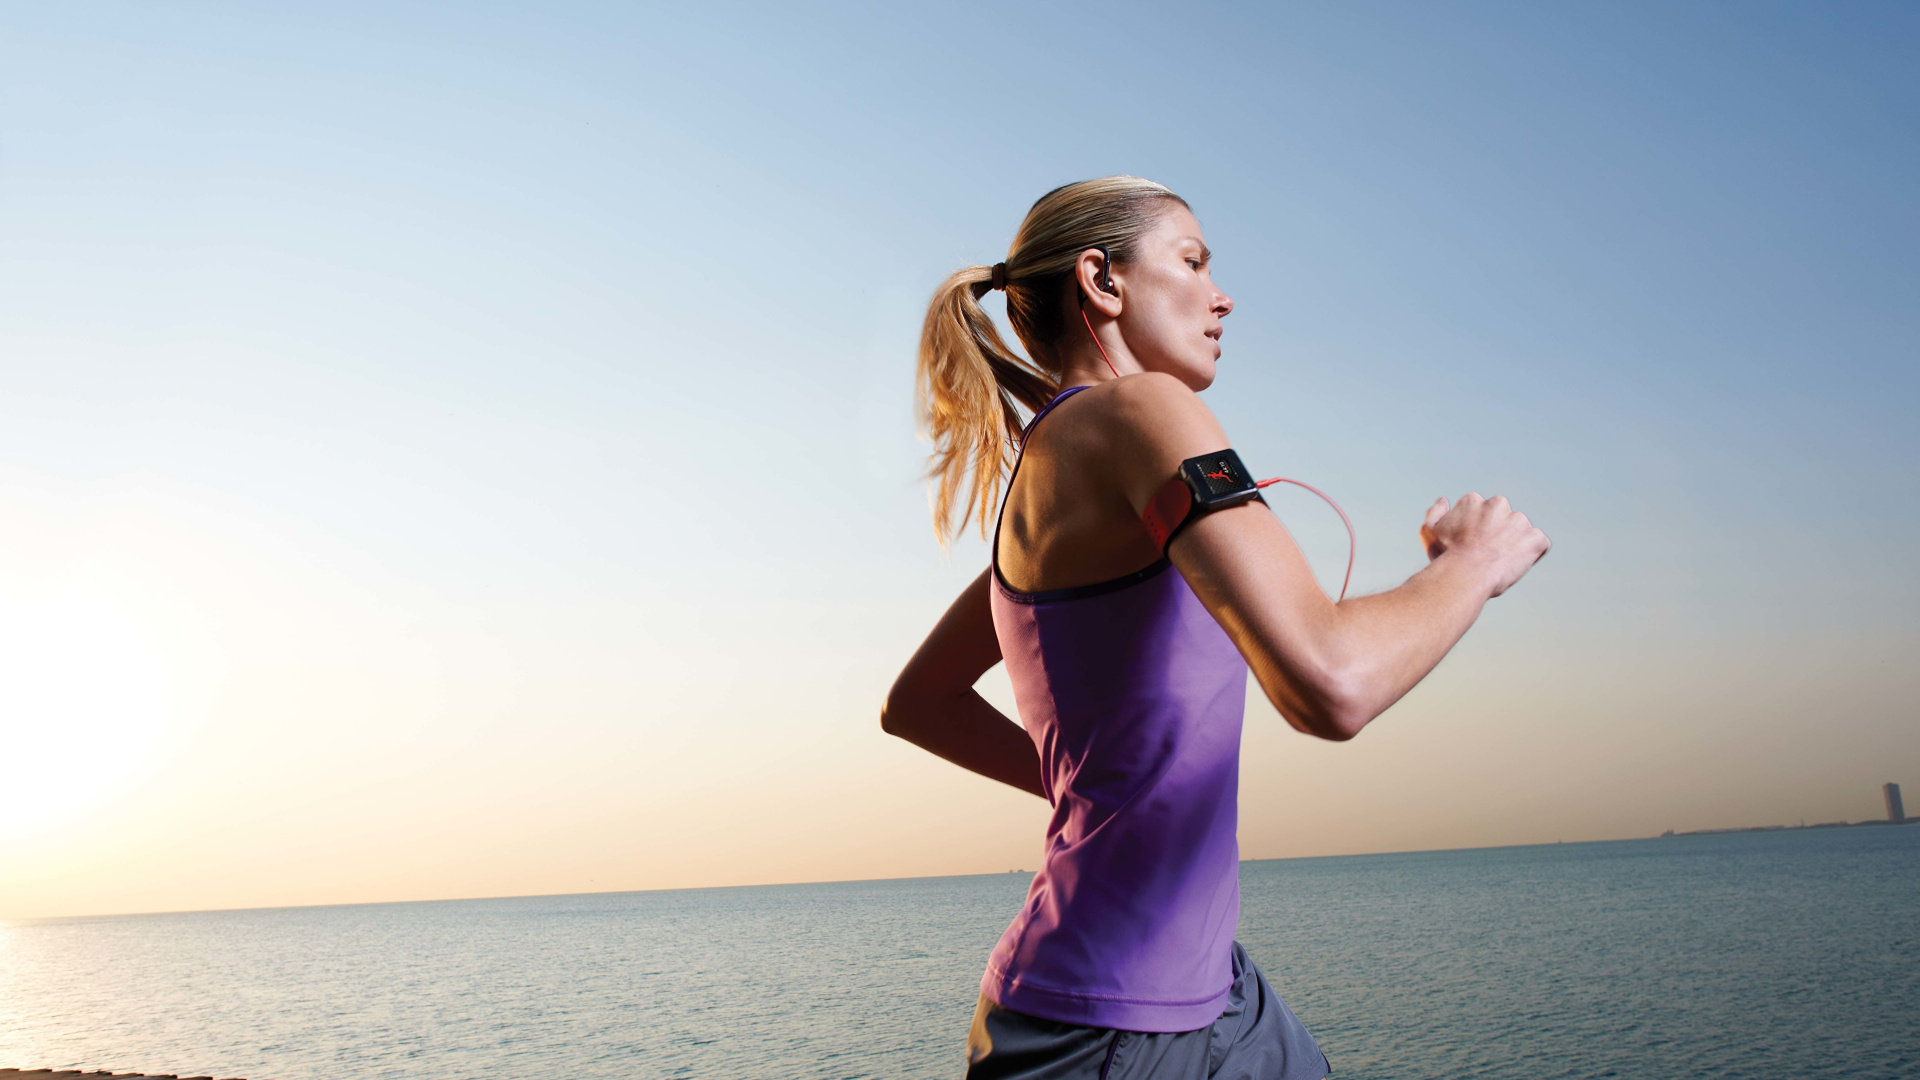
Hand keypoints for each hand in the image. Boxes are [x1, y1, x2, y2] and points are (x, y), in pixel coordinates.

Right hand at [1420, 493, 1549, 597]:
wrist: (1466, 574)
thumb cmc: (1446, 556)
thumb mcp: (1429, 531)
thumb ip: (1435, 512)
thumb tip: (1443, 500)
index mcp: (1474, 500)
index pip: (1479, 512)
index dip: (1475, 531)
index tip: (1469, 546)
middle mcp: (1498, 504)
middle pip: (1501, 517)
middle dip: (1497, 532)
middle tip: (1486, 554)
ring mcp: (1519, 520)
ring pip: (1520, 530)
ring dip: (1514, 542)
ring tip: (1499, 562)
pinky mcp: (1536, 538)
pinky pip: (1539, 544)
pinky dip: (1531, 554)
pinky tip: (1514, 564)